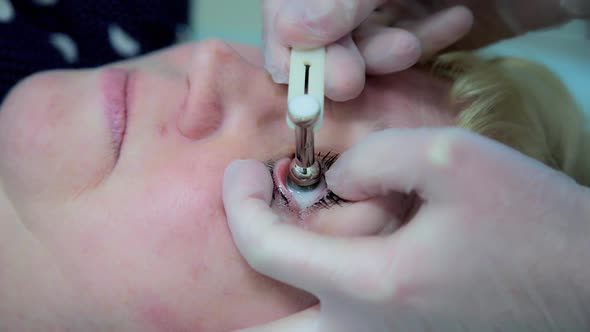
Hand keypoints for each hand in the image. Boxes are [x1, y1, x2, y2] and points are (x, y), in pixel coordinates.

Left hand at [224, 128, 589, 330]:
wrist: (585, 281)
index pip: (265, 249)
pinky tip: (317, 281)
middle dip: (229, 303)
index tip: (243, 172)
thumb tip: (333, 180)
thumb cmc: (529, 221)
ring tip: (270, 261)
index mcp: (372, 285)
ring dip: (270, 313)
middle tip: (216, 266)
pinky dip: (311, 313)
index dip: (239, 203)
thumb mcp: (450, 157)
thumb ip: (373, 157)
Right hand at [262, 0, 586, 101]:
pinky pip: (409, 41)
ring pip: (364, 42)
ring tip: (410, 47)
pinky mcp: (424, 19)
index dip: (282, 34)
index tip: (291, 71)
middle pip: (321, 26)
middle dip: (336, 56)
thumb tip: (296, 31)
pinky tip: (454, 23)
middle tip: (347, 83)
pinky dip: (428, 39)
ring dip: (383, 52)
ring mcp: (390, 0)